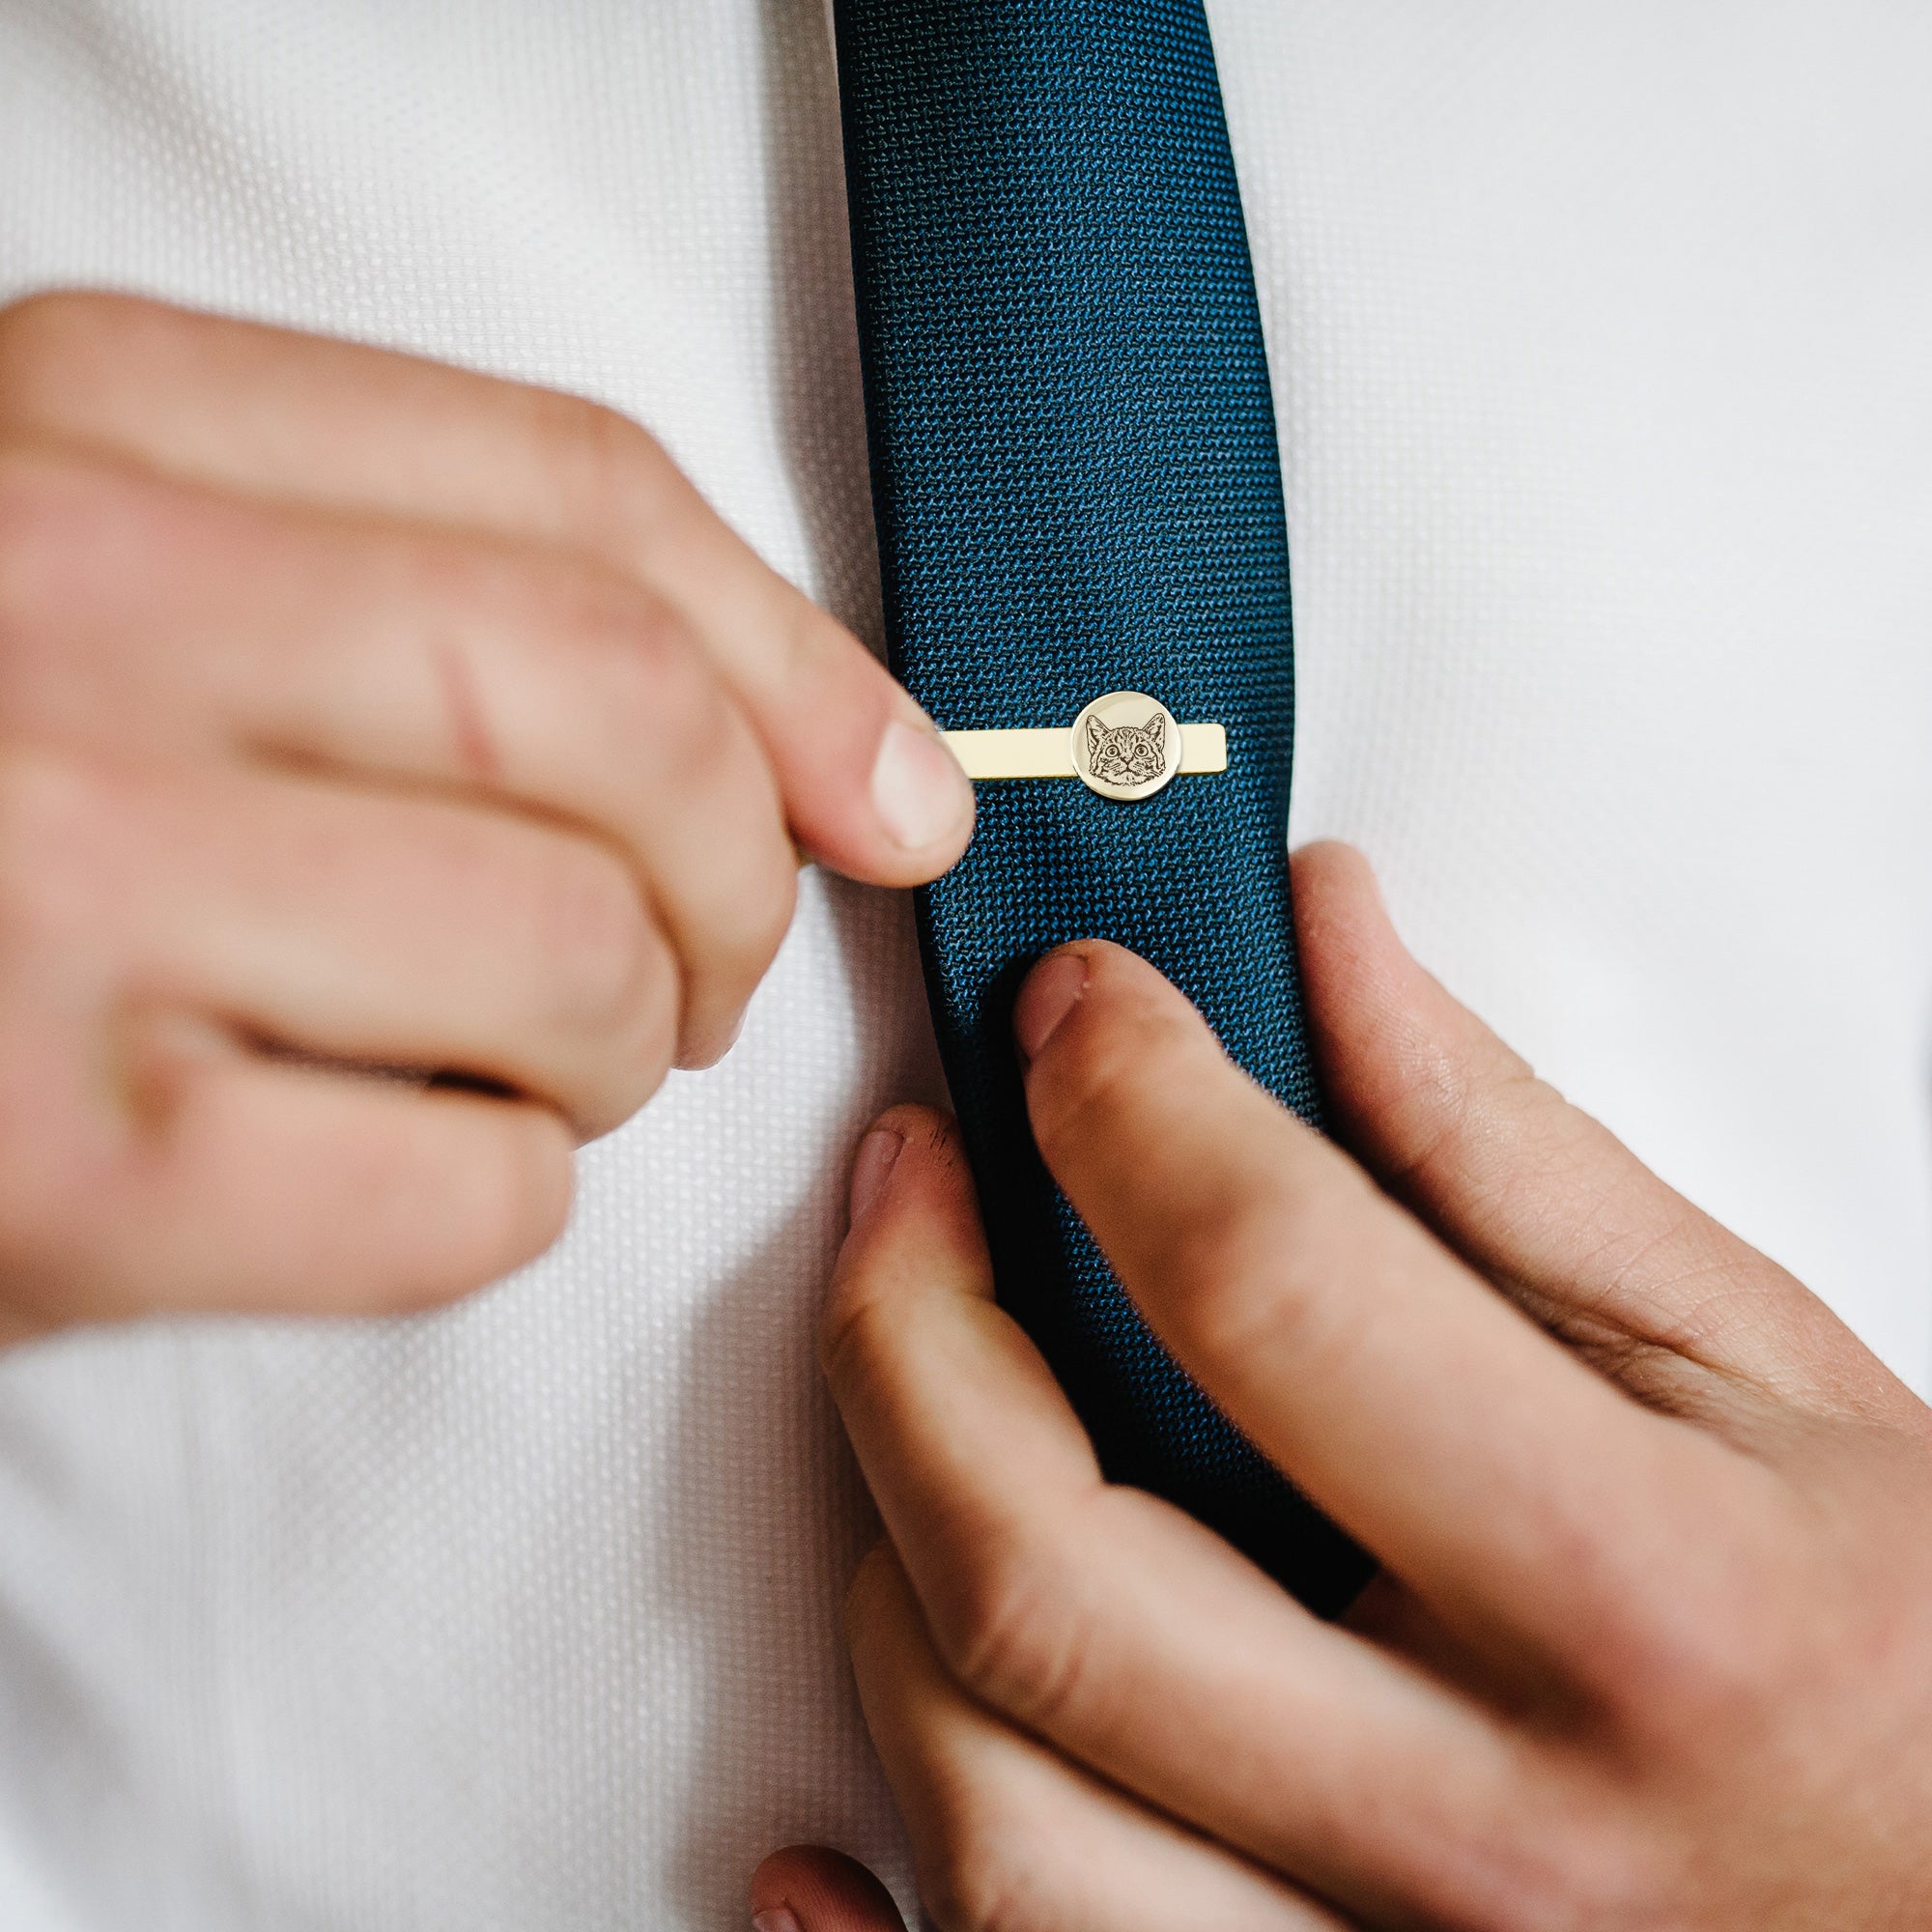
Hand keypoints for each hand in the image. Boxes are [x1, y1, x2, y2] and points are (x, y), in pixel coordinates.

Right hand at [0, 292, 971, 1344]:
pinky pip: (475, 1197)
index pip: (589, 499)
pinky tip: (381, 1163)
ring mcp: (56, 896)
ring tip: (514, 1058)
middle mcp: (68, 624)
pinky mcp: (60, 1181)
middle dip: (739, 881)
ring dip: (613, 1049)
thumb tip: (864, 767)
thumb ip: (458, 602)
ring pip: (580, 967)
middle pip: (631, 729)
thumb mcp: (139, 584)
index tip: (890, 792)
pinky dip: (497, 1200)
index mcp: (86, 427)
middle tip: (693, 958)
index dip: (805, 665)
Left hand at [757, 842, 1931, 1930]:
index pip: (1268, 1294)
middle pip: (1050, 1576)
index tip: (1076, 1011)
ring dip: (895, 1572)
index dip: (1125, 1103)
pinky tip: (837, 1816)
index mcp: (1644, 1602)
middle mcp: (1498, 1838)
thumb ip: (1499, 1143)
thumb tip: (1318, 941)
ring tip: (926, 1425)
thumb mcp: (1758, 1357)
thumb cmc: (1913, 1659)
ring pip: (996, 1818)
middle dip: (908, 1327)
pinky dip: (877, 1898)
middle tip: (910, 1182)